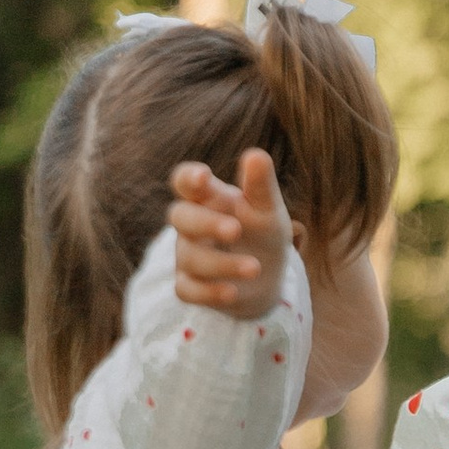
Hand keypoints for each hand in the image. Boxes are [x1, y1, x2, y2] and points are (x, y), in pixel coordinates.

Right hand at [170, 148, 289, 319]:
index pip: (184, 181)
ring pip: (189, 256)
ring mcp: (188, 255)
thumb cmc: (263, 233)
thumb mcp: (268, 210)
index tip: (205, 177)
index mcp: (208, 198)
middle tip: (236, 230)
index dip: (189, 178)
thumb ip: (261, 185)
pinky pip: (187, 289)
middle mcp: (192, 225)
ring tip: (255, 268)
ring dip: (222, 263)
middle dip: (206, 223)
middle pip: (180, 216)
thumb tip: (256, 155)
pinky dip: (209, 292)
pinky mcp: (191, 286)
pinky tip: (232, 293)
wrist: (267, 279)